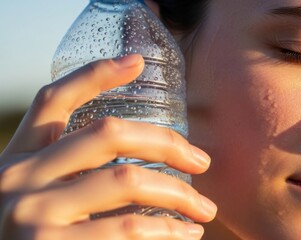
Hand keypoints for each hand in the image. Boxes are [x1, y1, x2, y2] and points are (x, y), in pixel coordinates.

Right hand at [0, 55, 215, 239]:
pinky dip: (167, 231)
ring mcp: (32, 214)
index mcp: (19, 158)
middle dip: (166, 143)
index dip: (95, 74)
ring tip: (203, 209)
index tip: (137, 62)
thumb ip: (63, 170)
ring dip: (178, 194)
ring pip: (127, 180)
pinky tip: (185, 234)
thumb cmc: (30, 236)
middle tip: (202, 162)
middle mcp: (20, 178)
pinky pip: (127, 229)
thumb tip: (132, 153)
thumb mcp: (33, 195)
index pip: (53, 99)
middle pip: (108, 133)